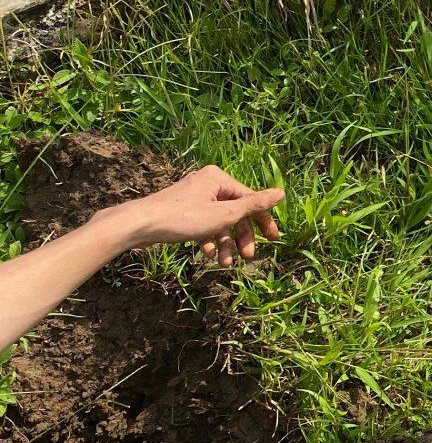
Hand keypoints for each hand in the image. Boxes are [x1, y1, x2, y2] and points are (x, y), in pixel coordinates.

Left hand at [97, 166, 284, 266]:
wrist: (139, 225)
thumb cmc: (183, 218)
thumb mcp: (223, 214)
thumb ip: (253, 205)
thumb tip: (281, 192)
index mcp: (219, 179)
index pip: (250, 199)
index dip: (262, 220)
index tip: (273, 240)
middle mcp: (208, 184)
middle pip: (235, 212)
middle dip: (241, 236)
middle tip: (247, 257)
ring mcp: (194, 197)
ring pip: (219, 221)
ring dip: (225, 243)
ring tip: (225, 264)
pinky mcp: (183, 210)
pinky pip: (204, 224)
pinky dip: (209, 239)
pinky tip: (208, 254)